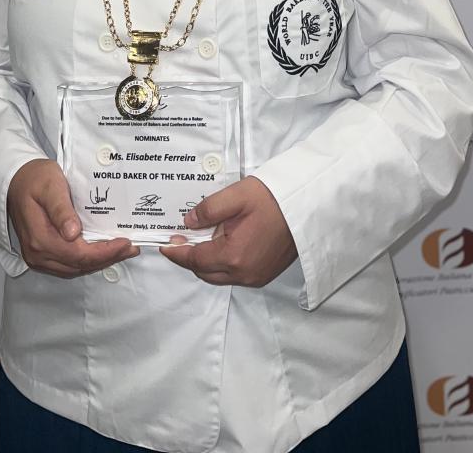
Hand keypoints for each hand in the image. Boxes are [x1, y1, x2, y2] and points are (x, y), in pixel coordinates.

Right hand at [7, 158, 138, 277]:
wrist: (15, 181)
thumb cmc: (34, 179)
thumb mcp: (50, 186)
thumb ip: (61, 209)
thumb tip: (73, 233)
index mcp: (40, 237)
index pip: (78, 254)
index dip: (104, 252)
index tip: (125, 242)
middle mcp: (37, 253)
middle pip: (79, 265)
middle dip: (108, 258)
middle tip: (131, 247)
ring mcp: (37, 257)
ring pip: (74, 268)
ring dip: (99, 262)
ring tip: (121, 250)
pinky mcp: (41, 255)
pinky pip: (67, 265)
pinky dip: (87, 261)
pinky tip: (101, 251)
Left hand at [159, 176, 296, 287]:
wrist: (306, 204)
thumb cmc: (273, 198)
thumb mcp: (235, 197)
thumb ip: (207, 210)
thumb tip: (189, 222)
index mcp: (233, 256)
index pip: (195, 260)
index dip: (177, 253)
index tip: (166, 245)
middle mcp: (244, 273)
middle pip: (206, 273)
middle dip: (190, 259)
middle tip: (182, 240)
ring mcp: (256, 276)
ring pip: (220, 276)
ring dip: (207, 262)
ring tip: (203, 239)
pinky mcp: (265, 273)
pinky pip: (235, 275)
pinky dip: (224, 264)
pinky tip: (224, 244)